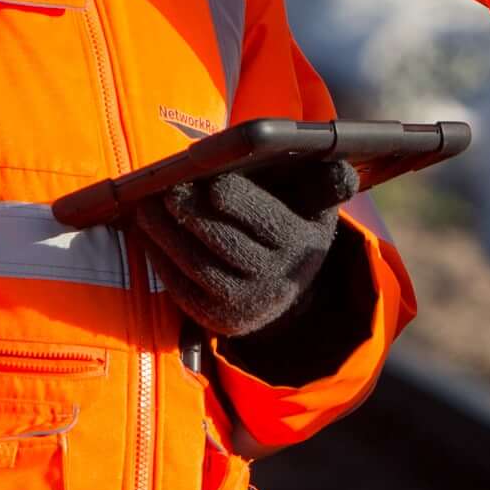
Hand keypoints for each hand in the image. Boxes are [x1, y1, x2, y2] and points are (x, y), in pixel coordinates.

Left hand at [132, 155, 361, 337]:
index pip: (266, 220)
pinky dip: (160, 259)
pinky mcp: (216, 319)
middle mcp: (275, 280)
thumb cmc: (292, 228)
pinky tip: (147, 235)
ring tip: (146, 208)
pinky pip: (181, 287)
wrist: (285, 290)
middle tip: (167, 190)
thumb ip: (327, 184)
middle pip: (225, 242)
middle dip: (191, 213)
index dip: (236, 200)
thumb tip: (343, 170)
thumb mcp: (316, 208)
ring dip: (165, 235)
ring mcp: (244, 303)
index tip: (210, 180)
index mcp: (300, 246)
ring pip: (196, 265)